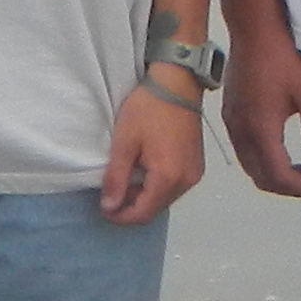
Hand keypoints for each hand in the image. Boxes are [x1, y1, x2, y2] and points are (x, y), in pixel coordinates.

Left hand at [100, 77, 207, 225]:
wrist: (177, 84)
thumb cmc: (148, 108)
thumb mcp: (124, 142)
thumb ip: (116, 177)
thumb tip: (109, 206)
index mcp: (168, 177)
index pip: (143, 213)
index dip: (121, 216)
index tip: (103, 209)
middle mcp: (186, 181)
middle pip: (155, 209)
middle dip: (132, 207)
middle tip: (111, 194)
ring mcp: (194, 174)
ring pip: (165, 199)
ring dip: (144, 197)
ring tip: (124, 182)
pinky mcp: (196, 166)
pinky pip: (174, 187)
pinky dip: (157, 187)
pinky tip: (143, 173)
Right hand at [225, 30, 300, 200]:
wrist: (254, 28)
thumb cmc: (285, 58)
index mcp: (261, 130)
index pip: (279, 176)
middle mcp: (241, 132)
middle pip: (261, 177)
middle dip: (289, 187)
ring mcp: (231, 123)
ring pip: (249, 165)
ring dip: (274, 174)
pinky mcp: (229, 113)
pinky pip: (243, 150)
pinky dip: (262, 160)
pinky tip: (281, 149)